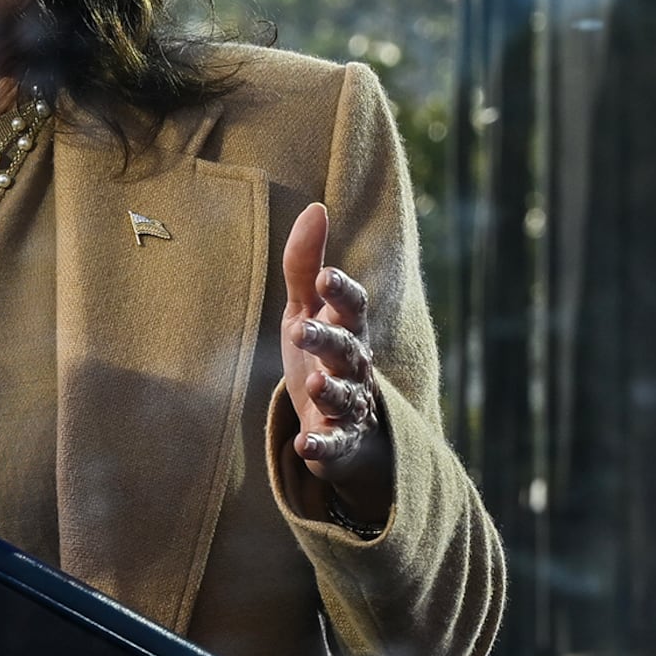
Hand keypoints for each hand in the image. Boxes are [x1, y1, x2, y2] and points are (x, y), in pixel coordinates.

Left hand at [280, 202, 393, 528]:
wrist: (345, 424)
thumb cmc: (322, 356)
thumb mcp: (306, 310)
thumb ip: (305, 265)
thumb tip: (316, 207)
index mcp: (347, 329)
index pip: (353, 306)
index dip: (341, 291)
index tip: (325, 275)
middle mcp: (354, 365)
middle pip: (346, 349)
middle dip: (326, 339)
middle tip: (300, 329)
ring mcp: (349, 405)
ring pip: (345, 396)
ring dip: (332, 390)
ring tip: (316, 384)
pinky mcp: (340, 442)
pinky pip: (335, 445)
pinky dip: (323, 447)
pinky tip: (305, 447)